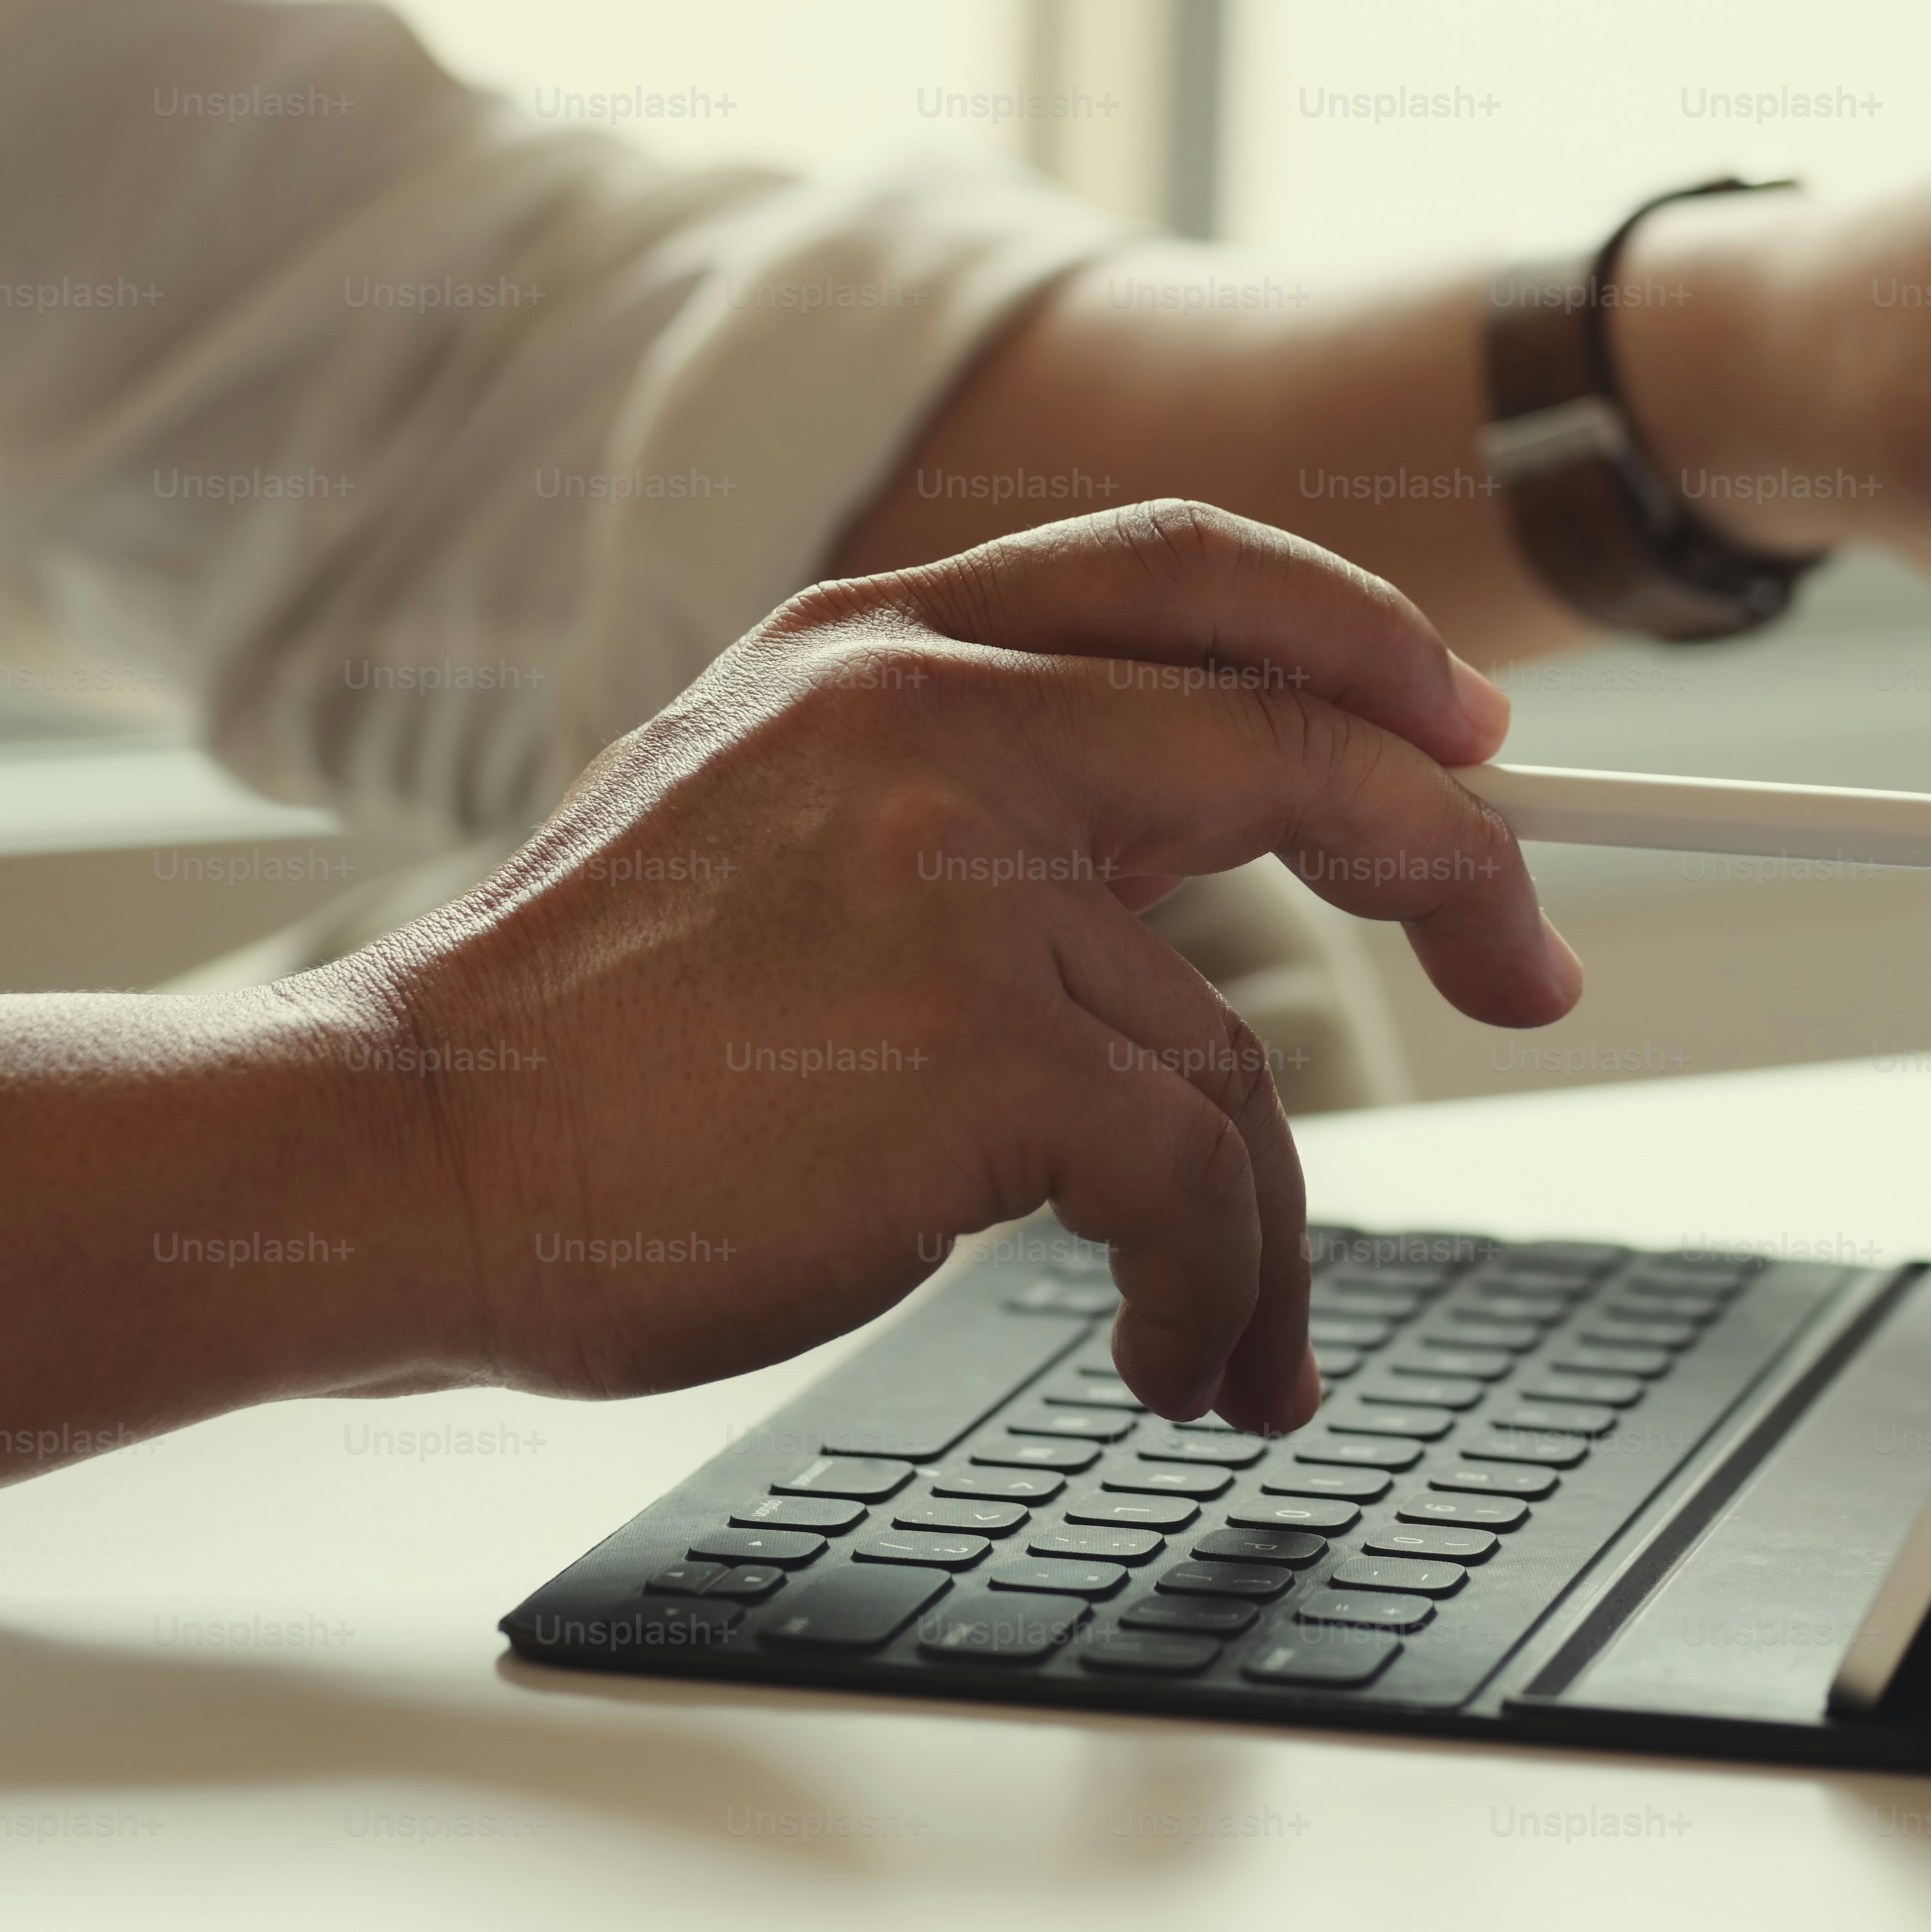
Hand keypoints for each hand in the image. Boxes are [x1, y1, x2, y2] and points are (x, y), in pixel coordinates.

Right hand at [322, 502, 1575, 1433]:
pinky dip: (1211, 1291)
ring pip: (1237, 1056)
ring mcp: (966, 884)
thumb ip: (948, 788)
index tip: (1469, 735)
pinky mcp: (984, 1058)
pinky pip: (1196, 1182)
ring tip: (1228, 1335)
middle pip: (1306, 753)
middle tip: (1533, 969)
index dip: (1364, 640)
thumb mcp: (754, 806)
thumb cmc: (573, 1031)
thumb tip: (1169, 872)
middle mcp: (934, 721)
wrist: (397, 1150)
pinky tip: (1168, 1355)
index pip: (1192, 576)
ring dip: (1268, 1223)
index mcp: (876, 641)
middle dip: (1461, 866)